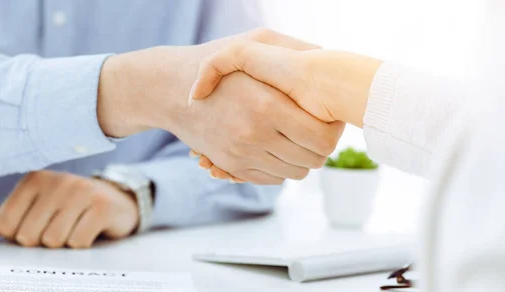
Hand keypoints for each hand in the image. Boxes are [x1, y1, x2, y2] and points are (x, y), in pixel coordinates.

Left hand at [0, 170, 138, 248]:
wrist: (115, 201)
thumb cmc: (68, 208)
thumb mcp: (35, 207)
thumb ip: (4, 217)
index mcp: (34, 179)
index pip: (4, 223)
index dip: (16, 236)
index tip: (33, 227)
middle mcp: (57, 181)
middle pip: (28, 236)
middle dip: (41, 241)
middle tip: (56, 229)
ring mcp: (81, 192)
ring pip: (53, 241)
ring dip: (62, 243)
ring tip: (72, 228)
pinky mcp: (102, 207)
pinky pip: (77, 242)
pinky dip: (81, 244)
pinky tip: (88, 230)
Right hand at [187, 31, 381, 181]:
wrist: (172, 90)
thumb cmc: (216, 62)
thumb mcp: (254, 44)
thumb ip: (294, 51)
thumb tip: (330, 65)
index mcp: (267, 106)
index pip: (323, 138)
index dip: (333, 131)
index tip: (329, 118)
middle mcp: (255, 135)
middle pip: (313, 160)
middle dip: (321, 146)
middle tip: (318, 129)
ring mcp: (241, 154)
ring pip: (294, 172)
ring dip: (303, 158)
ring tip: (298, 137)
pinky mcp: (232, 165)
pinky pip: (272, 178)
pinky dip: (281, 167)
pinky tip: (279, 147)